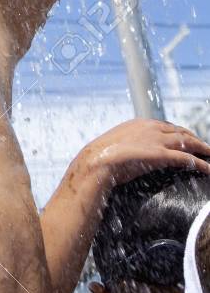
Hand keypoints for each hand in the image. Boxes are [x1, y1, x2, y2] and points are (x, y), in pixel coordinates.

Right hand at [69, 118, 209, 196]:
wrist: (95, 162)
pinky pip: (188, 159)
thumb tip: (128, 151)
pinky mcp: (161, 155)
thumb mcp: (114, 144)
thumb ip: (127, 143)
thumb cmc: (100, 157)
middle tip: (204, 147)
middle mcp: (151, 128)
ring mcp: (157, 140)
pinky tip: (208, 169)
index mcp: (139, 123)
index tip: (187, 139)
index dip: (180, 133)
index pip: (167, 126)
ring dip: (203, 149)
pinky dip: (201, 164)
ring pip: (189, 142)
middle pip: (181, 131)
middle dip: (195, 139)